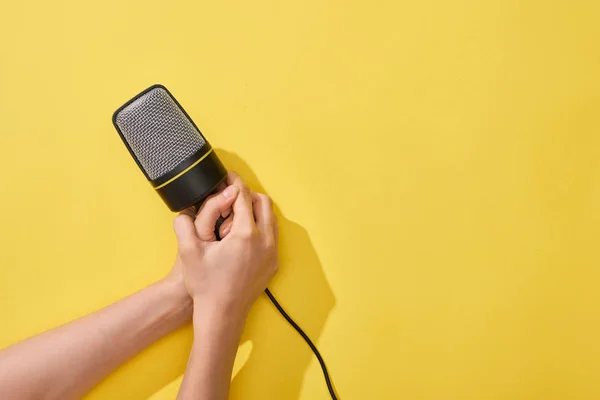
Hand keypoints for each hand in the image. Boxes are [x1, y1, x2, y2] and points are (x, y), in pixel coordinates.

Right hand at [173, 172, 278, 317]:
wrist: (222, 314)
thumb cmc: (205, 285)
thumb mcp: (188, 252)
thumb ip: (185, 224)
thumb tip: (187, 207)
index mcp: (246, 234)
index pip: (244, 197)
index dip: (234, 182)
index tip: (227, 176)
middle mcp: (264, 241)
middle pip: (263, 203)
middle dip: (247, 194)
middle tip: (231, 195)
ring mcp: (272, 253)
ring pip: (271, 219)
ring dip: (256, 211)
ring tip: (236, 214)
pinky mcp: (273, 264)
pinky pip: (272, 236)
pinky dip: (261, 227)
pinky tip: (244, 234)